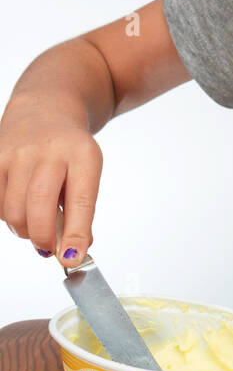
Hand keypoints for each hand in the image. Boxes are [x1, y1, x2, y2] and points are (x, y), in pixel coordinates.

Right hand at [0, 99, 101, 264]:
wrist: (44, 111)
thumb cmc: (69, 151)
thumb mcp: (87, 174)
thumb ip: (82, 212)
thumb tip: (72, 252)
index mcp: (82, 155)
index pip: (81, 200)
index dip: (76, 234)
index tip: (72, 259)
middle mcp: (49, 151)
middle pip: (38, 207)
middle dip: (43, 236)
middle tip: (48, 247)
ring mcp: (18, 153)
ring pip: (13, 211)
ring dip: (23, 228)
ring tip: (34, 220)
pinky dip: (6, 214)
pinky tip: (18, 204)